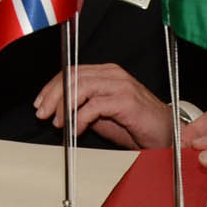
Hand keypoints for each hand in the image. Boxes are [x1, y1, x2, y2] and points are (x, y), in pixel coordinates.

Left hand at [34, 63, 173, 148]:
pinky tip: (76, 130)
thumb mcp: (102, 116)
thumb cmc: (137, 126)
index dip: (52, 86)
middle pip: (73, 75)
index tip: (40, 104)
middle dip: (53, 95)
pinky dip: (80, 118)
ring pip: (81, 86)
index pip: (71, 71)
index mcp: (106, 73)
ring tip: (58, 123)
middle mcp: (112, 74)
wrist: (167, 134)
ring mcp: (120, 85)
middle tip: (43, 114)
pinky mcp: (127, 100)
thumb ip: (82, 109)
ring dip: (64, 105)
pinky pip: (95, 105)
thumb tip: (59, 112)